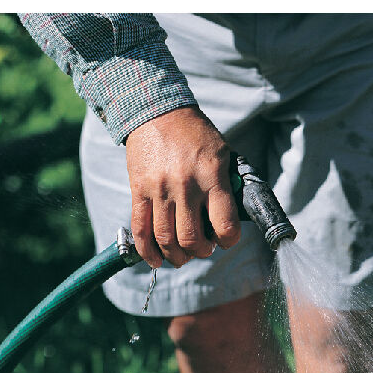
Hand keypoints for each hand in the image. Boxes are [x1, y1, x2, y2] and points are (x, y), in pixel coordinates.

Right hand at [123, 106, 241, 267]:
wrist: (157, 111)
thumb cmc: (196, 134)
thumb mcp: (222, 153)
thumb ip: (227, 184)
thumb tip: (234, 218)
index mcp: (212, 175)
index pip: (224, 224)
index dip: (229, 241)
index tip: (226, 240)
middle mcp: (186, 185)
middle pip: (192, 238)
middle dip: (201, 252)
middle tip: (204, 248)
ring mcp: (159, 189)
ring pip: (166, 239)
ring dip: (177, 256)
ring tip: (183, 256)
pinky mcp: (139, 190)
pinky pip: (140, 229)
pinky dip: (148, 252)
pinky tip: (157, 261)